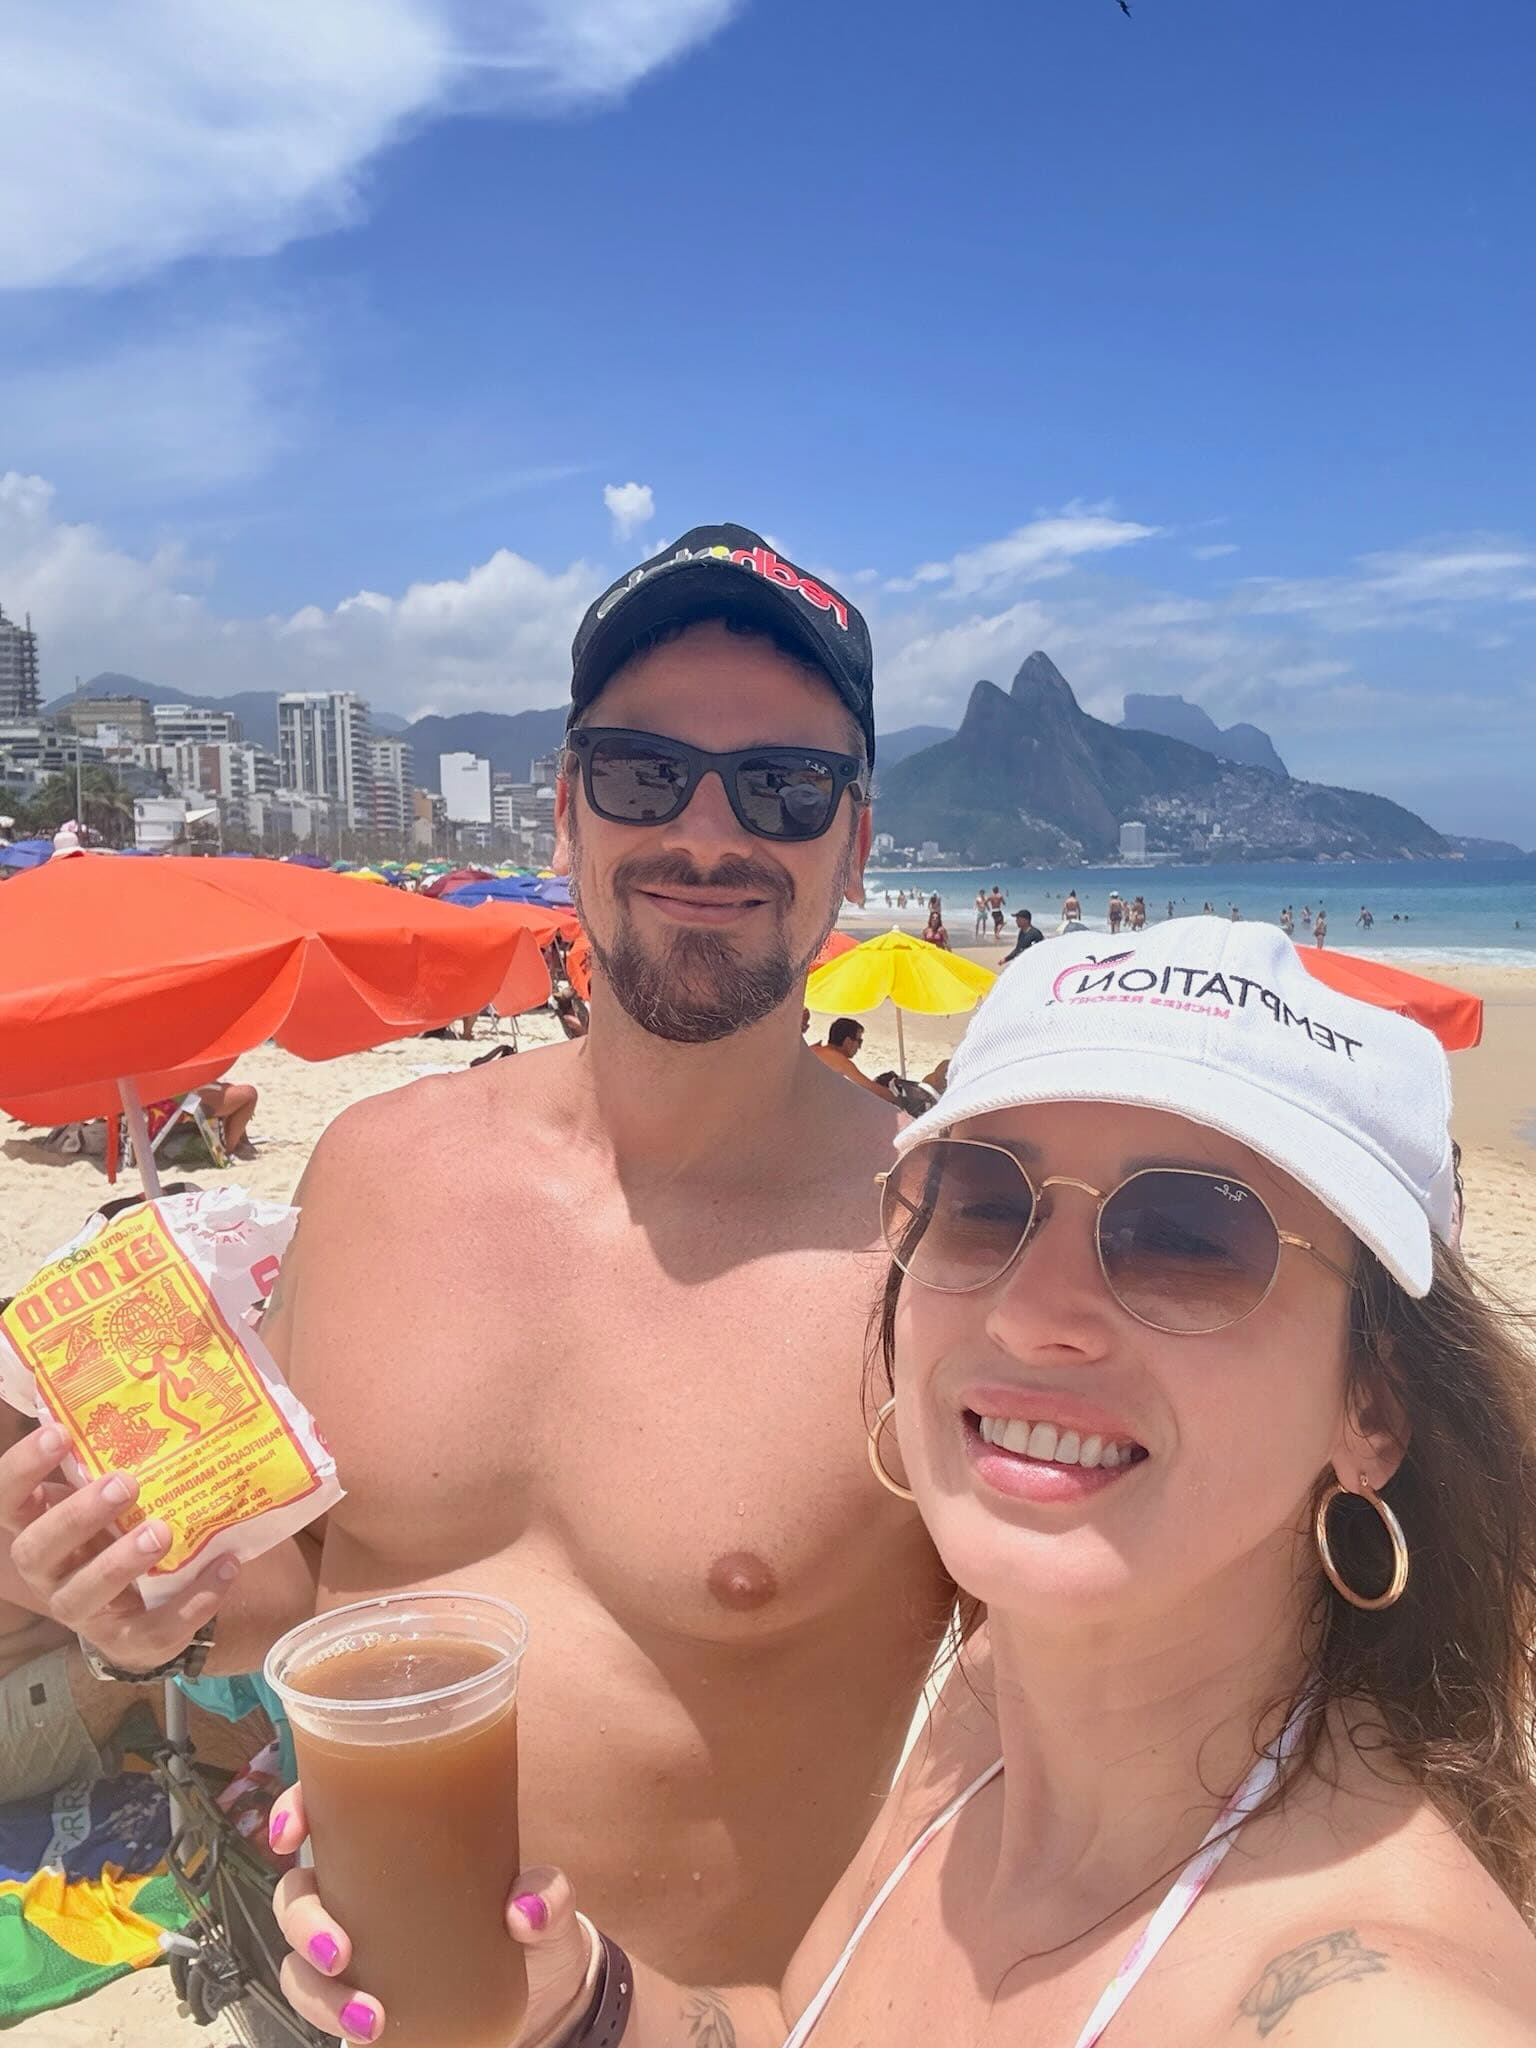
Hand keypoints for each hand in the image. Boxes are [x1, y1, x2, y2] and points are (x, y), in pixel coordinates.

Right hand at [0, 1425, 236, 1669]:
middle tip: (123, 1483)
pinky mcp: (129, 1641)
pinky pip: (155, 1630)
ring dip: (120, 1564)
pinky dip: (192, 1603)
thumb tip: (137, 1388)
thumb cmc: (115, 1530)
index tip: (58, 1432)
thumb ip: (106, 1458)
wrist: (139, 1608)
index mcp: (38, 1526)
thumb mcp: (103, 1494)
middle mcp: (50, 1572)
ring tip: (161, 1531)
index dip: (23, 1468)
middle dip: (76, 1516)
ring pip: (83, 1596)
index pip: (8, 1498)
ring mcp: (85, 1611)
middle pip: (37, 1550)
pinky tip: (225, 1568)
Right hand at [271, 1785, 592, 2044]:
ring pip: (297, 1957)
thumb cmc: (530, 1923)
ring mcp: (356, 1943)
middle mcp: (362, 1888)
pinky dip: (328, 2017)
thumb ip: (546, 1895)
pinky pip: (319, 2002)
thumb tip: (522, 1911)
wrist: (539, 1996)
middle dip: (302, 1922)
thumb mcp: (547, 1899)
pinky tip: (366, 2031)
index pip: (328, 1809)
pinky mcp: (360, 1993)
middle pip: (297, 1891)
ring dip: (315, 1989)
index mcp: (395, 1840)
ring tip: (367, 2018)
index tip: (292, 1834)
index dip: (294, 1810)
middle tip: (342, 1953)